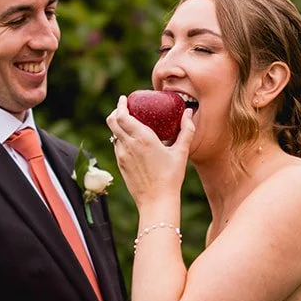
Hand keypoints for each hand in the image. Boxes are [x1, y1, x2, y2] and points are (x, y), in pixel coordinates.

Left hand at [106, 95, 195, 209]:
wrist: (156, 201)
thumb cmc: (171, 177)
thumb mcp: (181, 152)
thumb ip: (186, 130)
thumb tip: (188, 113)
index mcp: (143, 138)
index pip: (123, 115)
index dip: (120, 105)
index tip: (124, 99)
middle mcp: (129, 145)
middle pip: (112, 122)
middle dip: (116, 112)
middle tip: (123, 107)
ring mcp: (122, 156)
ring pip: (113, 135)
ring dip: (118, 126)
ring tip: (127, 124)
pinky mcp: (121, 165)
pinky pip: (117, 147)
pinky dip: (120, 140)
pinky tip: (130, 142)